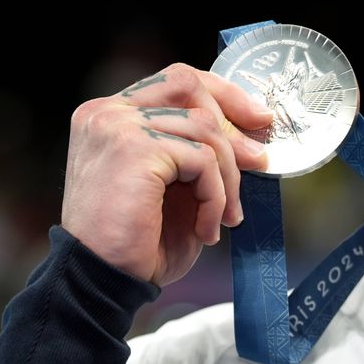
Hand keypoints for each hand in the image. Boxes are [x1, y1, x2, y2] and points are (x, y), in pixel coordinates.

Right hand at [60, 63, 272, 285]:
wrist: (104, 282)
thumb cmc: (138, 244)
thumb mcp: (177, 187)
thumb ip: (199, 152)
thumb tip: (253, 136)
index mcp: (111, 116)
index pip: (176, 81)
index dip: (223, 94)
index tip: (257, 120)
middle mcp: (108, 113)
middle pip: (190, 87)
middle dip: (232, 126)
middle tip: (259, 163)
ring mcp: (117, 126)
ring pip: (203, 128)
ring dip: (226, 177)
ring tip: (223, 217)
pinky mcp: (134, 148)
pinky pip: (201, 159)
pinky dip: (216, 196)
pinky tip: (207, 228)